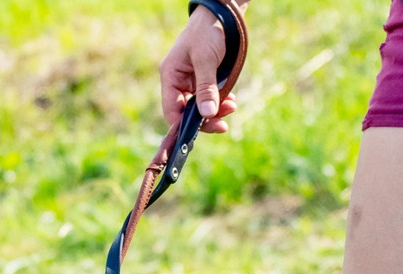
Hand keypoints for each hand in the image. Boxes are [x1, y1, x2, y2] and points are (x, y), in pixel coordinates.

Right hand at [159, 5, 240, 134]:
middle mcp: (178, 82)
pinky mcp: (205, 79)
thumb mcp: (206, 60)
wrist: (221, 13)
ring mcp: (192, 81)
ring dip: (215, 110)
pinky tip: (230, 100)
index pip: (172, 110)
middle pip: (187, 111)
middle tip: (223, 125)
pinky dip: (220, 101)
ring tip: (231, 107)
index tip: (200, 132)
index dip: (183, 124)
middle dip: (205, 118)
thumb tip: (207, 114)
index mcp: (170, 76)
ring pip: (200, 106)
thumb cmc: (208, 31)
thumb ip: (206, 88)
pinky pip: (210, 96)